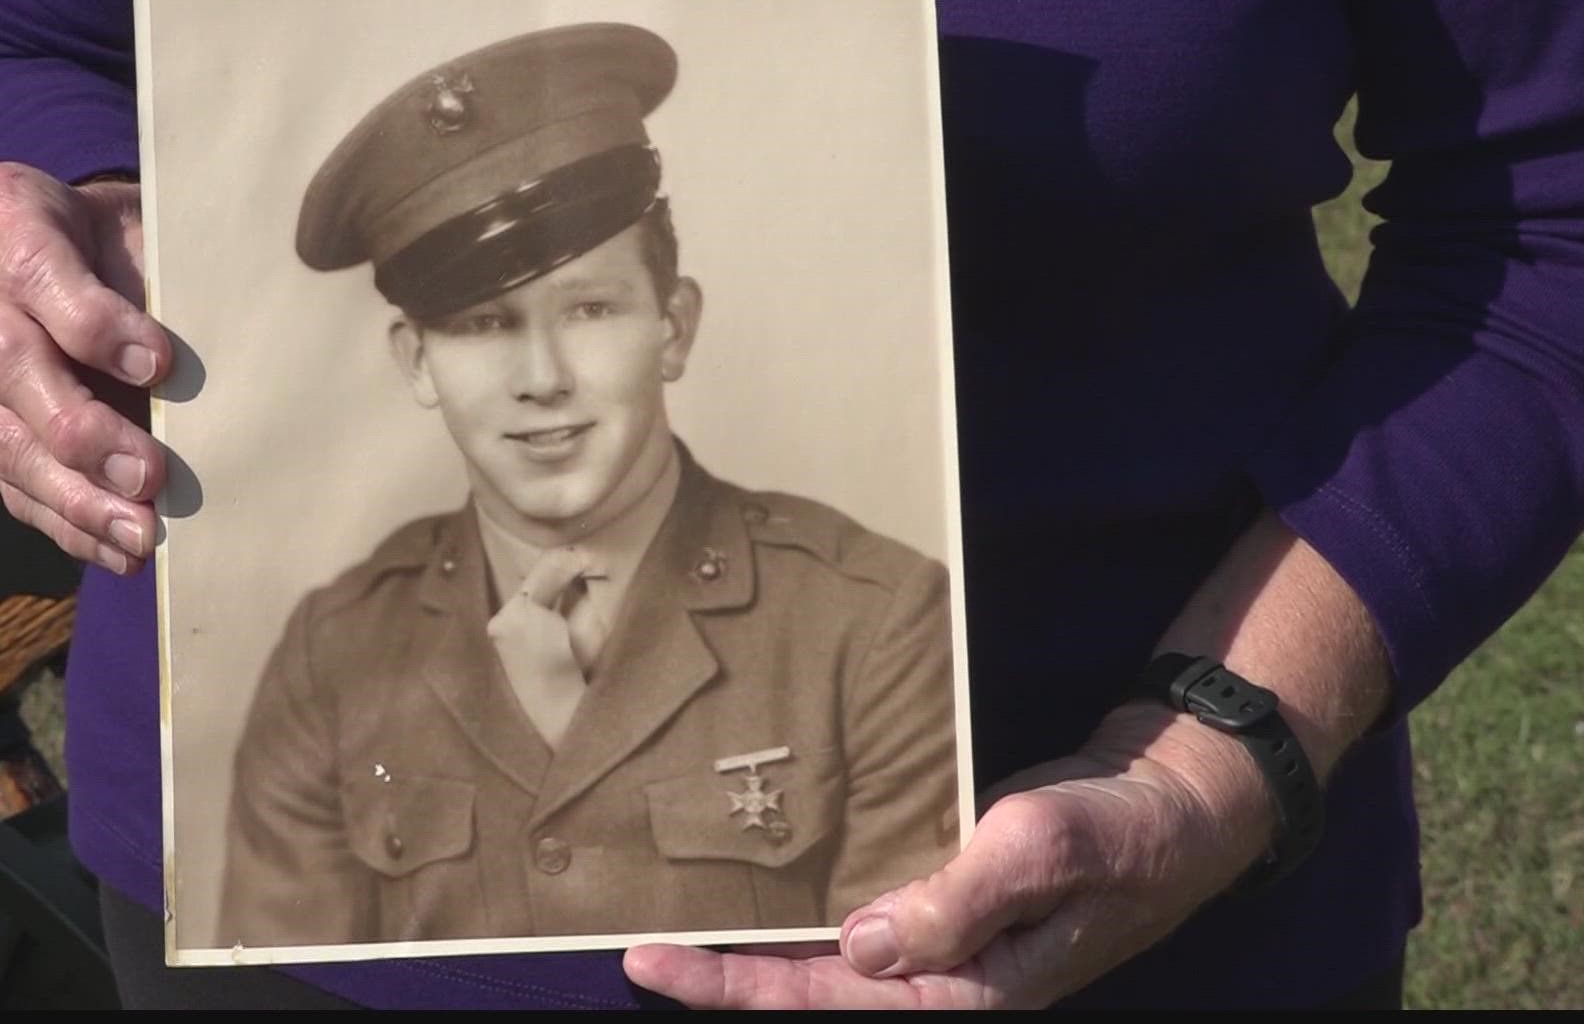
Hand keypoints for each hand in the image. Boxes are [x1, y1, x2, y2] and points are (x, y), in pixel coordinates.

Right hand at [0, 162, 169, 574]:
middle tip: (148, 477)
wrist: (51, 237)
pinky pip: (8, 479)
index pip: (37, 271)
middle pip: (8, 365)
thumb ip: (157, 277)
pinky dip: (66, 520)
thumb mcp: (138, 222)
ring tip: (140, 534)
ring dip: (76, 496)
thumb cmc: (115, 233)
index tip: (162, 366)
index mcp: (2, 210)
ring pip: (3, 437)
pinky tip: (116, 549)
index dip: (94, 325)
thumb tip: (218, 361)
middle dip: (82, 430)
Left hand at [623, 702, 1274, 1007]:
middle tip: (635, 951)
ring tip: (674, 928)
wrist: (1171, 805)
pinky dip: (802, 906)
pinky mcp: (939, 895)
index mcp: (968, 987)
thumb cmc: (1119, 832)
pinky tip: (757, 887)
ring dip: (757, 947)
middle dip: (726, 977)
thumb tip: (861, 947)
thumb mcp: (1043, 852)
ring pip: (829, 958)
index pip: (831, 1001)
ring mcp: (941, 939)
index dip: (740, 988)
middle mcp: (943, 974)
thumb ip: (957, 902)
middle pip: (814, 989)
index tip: (656, 964)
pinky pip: (857, 915)